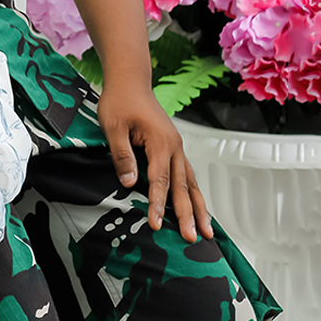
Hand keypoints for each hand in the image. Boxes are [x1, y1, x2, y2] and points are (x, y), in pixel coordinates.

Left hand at [98, 84, 212, 242]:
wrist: (130, 81)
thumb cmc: (119, 101)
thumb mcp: (113, 127)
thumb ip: (122, 155)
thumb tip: (129, 183)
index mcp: (160, 142)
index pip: (160, 180)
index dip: (158, 203)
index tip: (156, 225)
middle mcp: (174, 147)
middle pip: (182, 186)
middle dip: (187, 214)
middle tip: (192, 238)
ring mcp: (177, 147)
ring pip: (191, 182)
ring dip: (199, 208)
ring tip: (207, 232)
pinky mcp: (174, 148)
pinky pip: (188, 175)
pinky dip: (194, 194)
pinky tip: (198, 209)